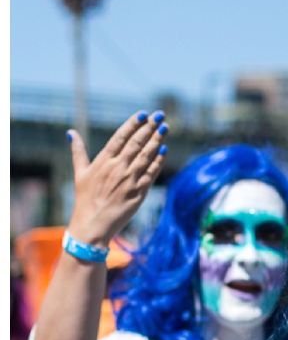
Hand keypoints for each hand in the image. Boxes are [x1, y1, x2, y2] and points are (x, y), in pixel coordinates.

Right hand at [66, 111, 168, 248]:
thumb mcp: (79, 173)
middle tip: (160, 115)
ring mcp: (129, 180)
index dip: (133, 124)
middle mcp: (117, 168)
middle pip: (136, 143)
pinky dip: (159, 161)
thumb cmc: (85, 200)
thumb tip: (71, 132)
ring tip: (165, 128)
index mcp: (103, 161)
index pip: (121, 137)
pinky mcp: (138, 193)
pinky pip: (151, 174)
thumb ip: (78, 151)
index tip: (144, 114)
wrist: (92, 226)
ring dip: (157, 140)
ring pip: (146, 156)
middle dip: (149, 128)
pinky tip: (165, 149)